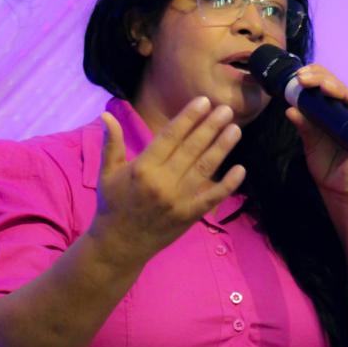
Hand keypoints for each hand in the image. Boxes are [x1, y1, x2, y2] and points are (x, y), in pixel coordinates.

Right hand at [90, 97, 245, 267]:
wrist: (119, 245)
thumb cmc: (113, 206)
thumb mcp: (107, 173)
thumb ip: (111, 143)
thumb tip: (106, 113)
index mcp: (142, 168)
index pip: (170, 136)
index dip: (188, 117)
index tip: (204, 101)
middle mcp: (162, 182)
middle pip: (192, 149)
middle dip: (210, 127)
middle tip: (226, 109)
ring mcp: (178, 200)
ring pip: (205, 169)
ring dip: (222, 148)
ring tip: (235, 129)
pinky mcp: (188, 216)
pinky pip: (212, 198)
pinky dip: (228, 185)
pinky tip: (241, 169)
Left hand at [286, 65, 347, 199]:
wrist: (340, 191)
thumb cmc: (327, 165)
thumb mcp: (311, 143)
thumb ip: (304, 126)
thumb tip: (289, 109)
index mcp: (333, 111)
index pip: (325, 86)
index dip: (313, 78)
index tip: (296, 76)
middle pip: (336, 85)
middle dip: (319, 77)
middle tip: (301, 77)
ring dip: (332, 86)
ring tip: (317, 83)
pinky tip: (338, 94)